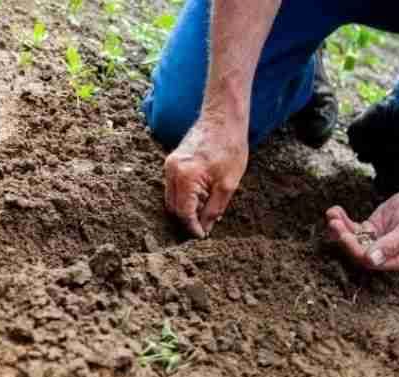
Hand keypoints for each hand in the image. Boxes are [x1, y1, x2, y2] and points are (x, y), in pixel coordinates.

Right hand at [164, 120, 247, 237]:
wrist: (223, 118)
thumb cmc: (229, 147)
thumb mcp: (228, 184)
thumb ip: (214, 209)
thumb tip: (205, 228)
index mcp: (185, 177)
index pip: (183, 212)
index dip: (192, 228)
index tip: (202, 236)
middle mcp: (172, 171)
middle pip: (173, 207)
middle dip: (187, 220)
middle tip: (204, 227)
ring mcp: (169, 165)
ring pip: (171, 198)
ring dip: (185, 208)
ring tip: (204, 212)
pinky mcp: (171, 161)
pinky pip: (173, 187)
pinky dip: (183, 196)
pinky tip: (200, 197)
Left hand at [325, 187, 398, 270]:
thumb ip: (391, 245)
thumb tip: (371, 261)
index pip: (371, 262)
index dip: (356, 250)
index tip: (345, 236)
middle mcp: (384, 255)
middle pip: (358, 251)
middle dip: (344, 237)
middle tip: (334, 223)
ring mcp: (375, 242)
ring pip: (352, 239)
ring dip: (340, 228)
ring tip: (331, 214)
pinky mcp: (369, 230)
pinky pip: (352, 228)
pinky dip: (343, 220)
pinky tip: (335, 210)